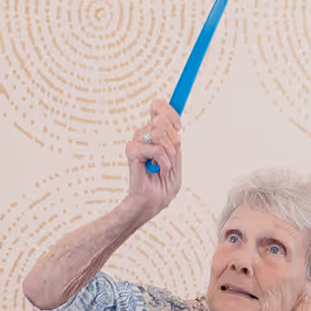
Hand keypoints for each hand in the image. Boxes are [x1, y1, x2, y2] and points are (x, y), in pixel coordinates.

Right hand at [121, 99, 182, 219]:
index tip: (179, 126)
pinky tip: (158, 170)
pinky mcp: (132, 152)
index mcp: (155, 134)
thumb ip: (175, 142)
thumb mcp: (176, 160)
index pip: (158, 108)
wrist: (152, 202)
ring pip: (158, 132)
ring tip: (165, 166)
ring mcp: (137, 143)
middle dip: (173, 138)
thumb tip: (175, 126)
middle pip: (160, 118)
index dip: (170, 111)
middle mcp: (144, 135)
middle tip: (171, 155)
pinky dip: (162, 161)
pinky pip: (155, 149)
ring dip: (169, 152)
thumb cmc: (163, 185)